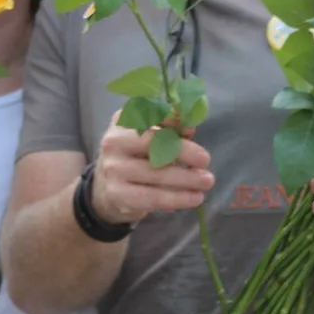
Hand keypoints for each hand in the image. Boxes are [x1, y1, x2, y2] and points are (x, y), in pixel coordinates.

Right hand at [90, 111, 213, 225]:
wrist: (106, 188)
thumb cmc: (136, 156)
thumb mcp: (148, 137)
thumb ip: (169, 130)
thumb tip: (189, 128)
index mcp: (122, 121)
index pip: (148, 114)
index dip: (171, 120)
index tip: (191, 130)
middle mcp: (114, 142)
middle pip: (154, 144)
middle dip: (184, 152)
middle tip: (206, 160)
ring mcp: (113, 169)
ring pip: (157, 174)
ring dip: (187, 179)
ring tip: (207, 181)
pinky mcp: (118, 194)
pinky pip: (153, 197)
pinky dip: (178, 198)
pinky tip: (194, 198)